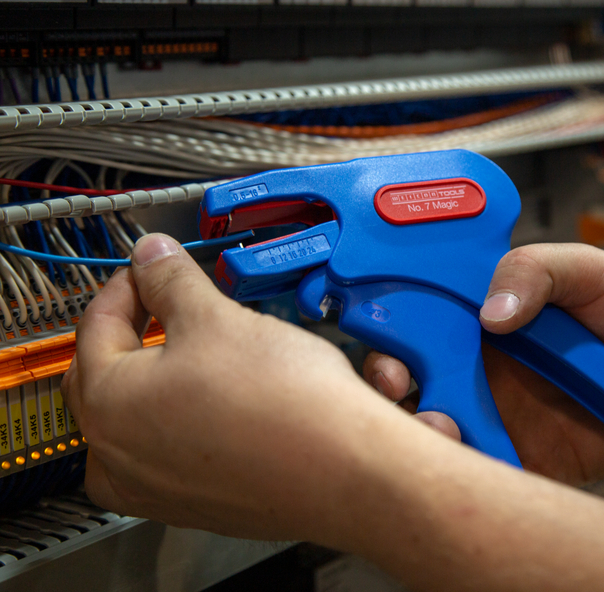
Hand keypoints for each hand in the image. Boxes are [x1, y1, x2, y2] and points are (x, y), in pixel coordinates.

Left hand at [61, 233, 444, 543]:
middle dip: (141, 331)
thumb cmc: (281, 400)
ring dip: (162, 380)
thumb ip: (171, 280)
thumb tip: (150, 255)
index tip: (153, 268)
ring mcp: (157, 491)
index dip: (129, 284)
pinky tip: (229, 401)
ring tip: (200, 352)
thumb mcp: (217, 317)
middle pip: (111, 377)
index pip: (98, 326)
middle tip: (171, 302)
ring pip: (142, 420)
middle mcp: (118, 459)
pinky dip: (192, 420)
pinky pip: (178, 452)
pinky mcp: (200, 506)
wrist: (346, 471)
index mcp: (106, 405)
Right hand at [364, 244, 603, 485]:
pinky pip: (488, 474)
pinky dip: (473, 481)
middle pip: (411, 389)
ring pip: (439, 436)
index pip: (412, 330)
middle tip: (402, 397)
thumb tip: (493, 312)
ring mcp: (499, 415)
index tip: (390, 360)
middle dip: (391, 400)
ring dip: (427, 440)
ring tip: (445, 430)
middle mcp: (478, 369)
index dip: (388, 346)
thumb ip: (536, 271)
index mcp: (479, 319)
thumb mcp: (586, 265)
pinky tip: (477, 471)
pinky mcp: (527, 457)